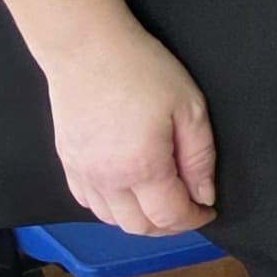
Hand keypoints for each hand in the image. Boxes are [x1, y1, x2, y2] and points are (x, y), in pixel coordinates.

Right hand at [48, 22, 218, 235]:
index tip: (208, 211)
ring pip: (112, 220)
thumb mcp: (189, 107)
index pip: (169, 216)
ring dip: (140, 219)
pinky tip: (129, 191)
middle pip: (138, 227)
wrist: (86, 49)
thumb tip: (204, 195)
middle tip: (189, 208)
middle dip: (168, 226)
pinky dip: (112, 208)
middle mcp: (107, 180)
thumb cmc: (142, 70)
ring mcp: (82, 174)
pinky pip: (88, 203)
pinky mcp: (67, 164)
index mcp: (141, 167)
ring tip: (161, 200)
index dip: (193, 219)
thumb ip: (199, 157)